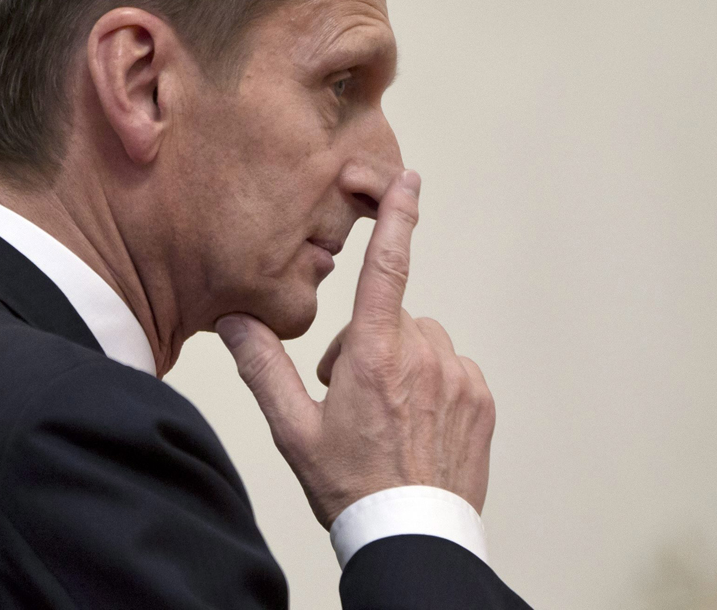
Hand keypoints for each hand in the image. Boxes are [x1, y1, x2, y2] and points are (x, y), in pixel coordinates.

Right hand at [215, 170, 495, 527]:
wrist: (412, 536)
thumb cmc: (351, 486)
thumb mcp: (294, 430)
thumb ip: (263, 367)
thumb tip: (235, 321)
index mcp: (373, 355)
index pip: (387, 267)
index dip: (396, 217)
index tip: (408, 180)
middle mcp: (422, 357)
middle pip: (392, 317)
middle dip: (369, 342)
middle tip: (350, 395)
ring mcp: (458, 377)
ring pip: (423, 341)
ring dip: (403, 361)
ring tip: (385, 413)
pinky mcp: (481, 398)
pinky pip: (453, 368)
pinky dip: (434, 383)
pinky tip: (416, 423)